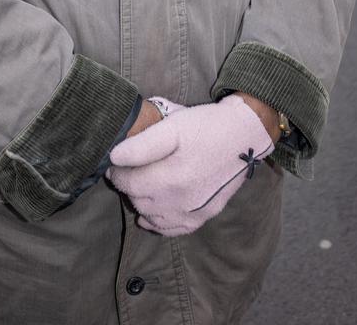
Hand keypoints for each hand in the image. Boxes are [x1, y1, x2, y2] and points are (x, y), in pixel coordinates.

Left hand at [108, 95, 273, 236]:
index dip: (117, 174)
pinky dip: (158, 224)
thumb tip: (114, 157)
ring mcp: (194, 212)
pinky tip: (150, 216)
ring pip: (153, 218)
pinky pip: (173, 230)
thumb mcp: (172, 125)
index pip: (129, 184)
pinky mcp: (204, 216)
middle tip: (126, 170)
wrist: (243, 135)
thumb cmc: (206, 126)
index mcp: (172, 178)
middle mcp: (182, 202)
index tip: (112, 163)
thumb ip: (142, 145)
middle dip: (128, 187)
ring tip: (139, 185)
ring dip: (140, 203)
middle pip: (139, 201)